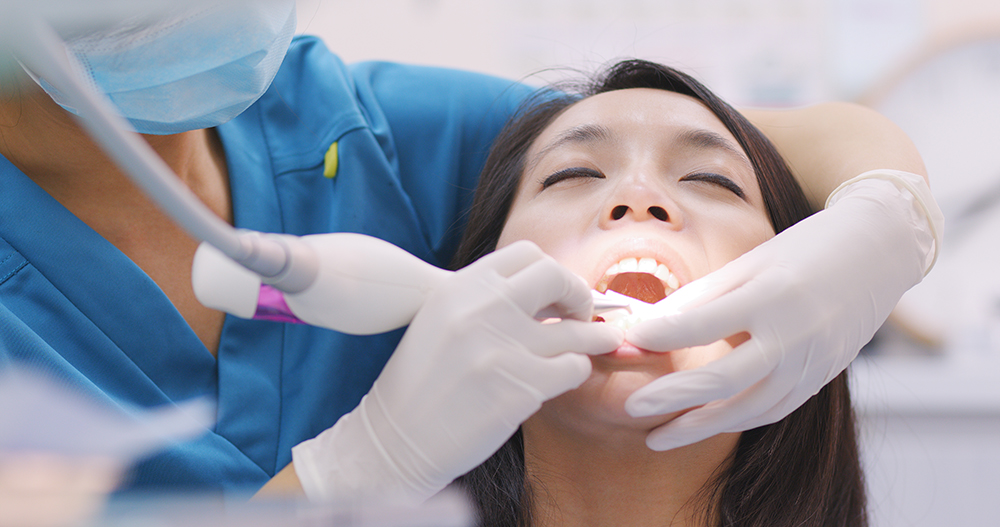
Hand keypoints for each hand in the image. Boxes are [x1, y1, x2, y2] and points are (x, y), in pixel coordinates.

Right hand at [291, 241, 623, 500]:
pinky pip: (573, 368)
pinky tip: (568, 375)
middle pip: (556, 277)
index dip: (551, 272)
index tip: (558, 292)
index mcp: (460, 287)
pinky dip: (577, 371)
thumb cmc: (419, 384)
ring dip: (596, 336)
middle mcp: (482, 309)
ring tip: (606, 340)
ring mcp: (504, 348)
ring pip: (575, 330)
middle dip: (579, 293)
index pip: (526, 254)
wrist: (394, 441)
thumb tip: (545, 297)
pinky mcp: (521, 388)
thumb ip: (484, 302)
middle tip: (584, 312)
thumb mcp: (440, 321)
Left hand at [624, 170, 942, 449]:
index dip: (663, 334)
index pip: (704, 323)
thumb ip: (701, 297)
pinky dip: (735, 420)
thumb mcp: (749, 262)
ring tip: (658, 436)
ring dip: (700, 426)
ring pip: (748, 409)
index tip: (631, 339)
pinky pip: (772, 409)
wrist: (877, 252)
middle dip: (673, 397)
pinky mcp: (820, 378)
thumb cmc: (804, 249)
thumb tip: (650, 324)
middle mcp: (793, 335)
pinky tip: (703, 424)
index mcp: (770, 296)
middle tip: (633, 408)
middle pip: (723, 378)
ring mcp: (811, 363)